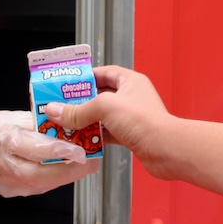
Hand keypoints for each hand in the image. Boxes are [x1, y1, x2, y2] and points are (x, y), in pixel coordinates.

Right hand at [0, 107, 100, 196]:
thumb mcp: (14, 116)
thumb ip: (40, 122)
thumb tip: (67, 123)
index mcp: (3, 139)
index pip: (36, 149)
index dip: (62, 151)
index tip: (82, 150)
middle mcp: (3, 164)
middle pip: (42, 174)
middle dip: (70, 170)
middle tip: (92, 162)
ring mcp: (5, 181)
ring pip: (42, 184)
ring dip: (67, 176)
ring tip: (86, 166)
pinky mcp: (10, 190)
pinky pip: (38, 187)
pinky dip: (55, 179)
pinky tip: (67, 171)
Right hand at [45, 65, 175, 176]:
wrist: (166, 150)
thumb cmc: (145, 122)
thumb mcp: (105, 108)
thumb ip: (78, 110)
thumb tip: (56, 111)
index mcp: (130, 82)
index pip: (104, 72)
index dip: (86, 76)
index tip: (68, 83)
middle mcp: (131, 98)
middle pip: (100, 96)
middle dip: (81, 102)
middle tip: (61, 106)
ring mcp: (131, 118)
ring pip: (102, 117)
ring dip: (85, 121)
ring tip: (66, 124)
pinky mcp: (130, 136)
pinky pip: (107, 134)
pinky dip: (94, 137)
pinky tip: (81, 140)